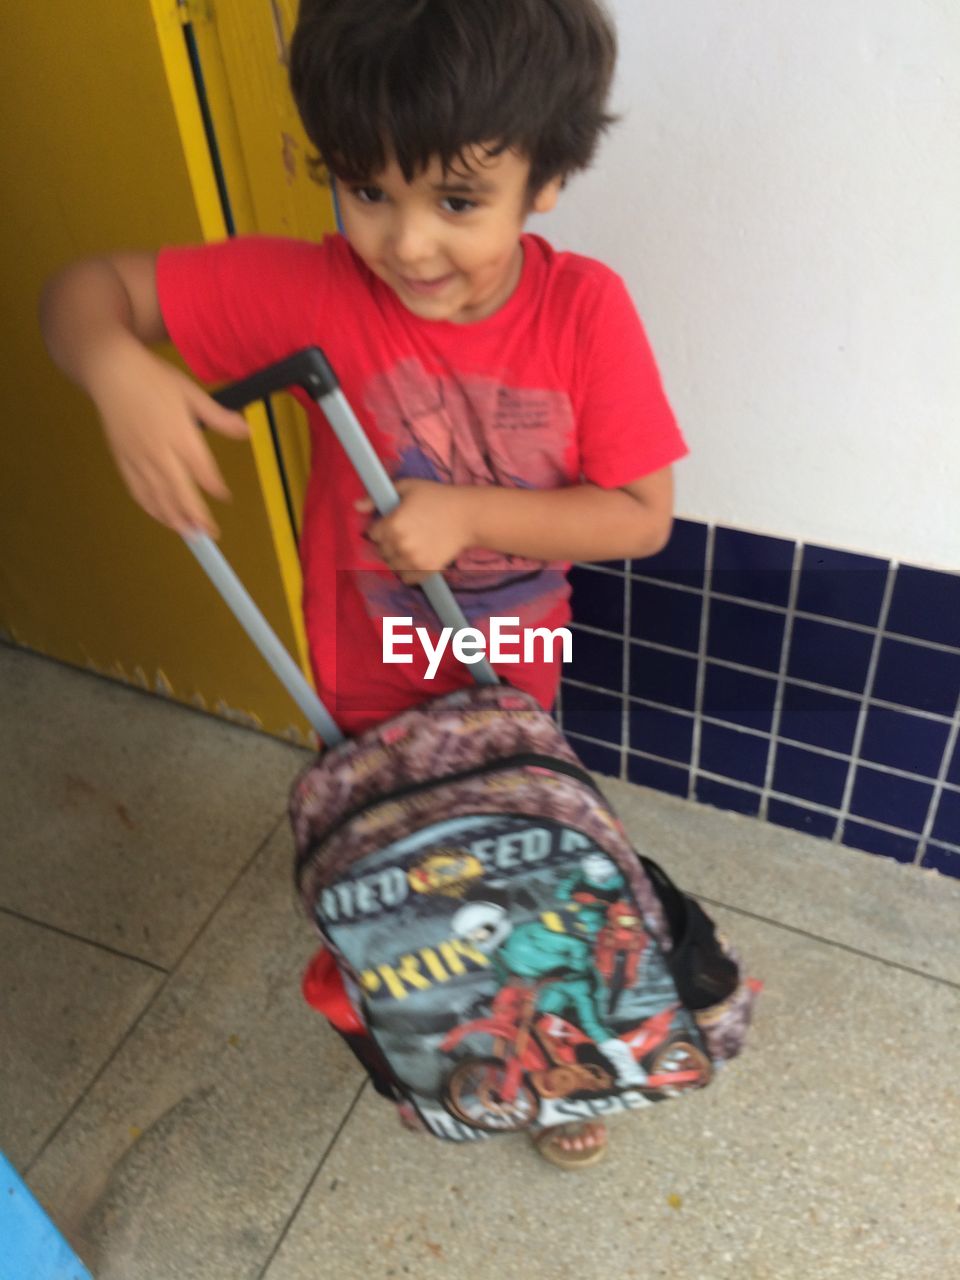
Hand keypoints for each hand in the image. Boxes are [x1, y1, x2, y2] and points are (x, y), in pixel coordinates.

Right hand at [87, 338, 248, 536]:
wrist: (111, 371)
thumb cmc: (154, 379)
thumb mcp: (192, 393)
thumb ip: (219, 417)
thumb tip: (248, 431)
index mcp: (180, 434)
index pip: (201, 469)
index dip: (214, 486)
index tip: (224, 496)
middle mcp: (159, 451)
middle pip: (179, 491)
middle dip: (195, 515)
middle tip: (209, 534)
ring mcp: (138, 458)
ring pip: (157, 496)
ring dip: (173, 518)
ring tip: (189, 534)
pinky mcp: (122, 460)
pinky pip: (136, 489)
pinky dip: (150, 506)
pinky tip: (161, 516)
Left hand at [356, 479, 475, 584]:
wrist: (468, 516)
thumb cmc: (437, 497)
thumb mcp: (407, 487)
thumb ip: (377, 498)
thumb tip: (356, 507)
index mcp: (392, 525)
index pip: (373, 534)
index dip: (382, 527)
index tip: (393, 523)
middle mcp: (400, 545)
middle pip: (381, 551)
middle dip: (388, 543)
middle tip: (405, 534)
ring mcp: (413, 560)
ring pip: (392, 565)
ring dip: (397, 558)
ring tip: (411, 546)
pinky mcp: (426, 570)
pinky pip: (407, 579)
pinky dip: (408, 572)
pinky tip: (416, 559)